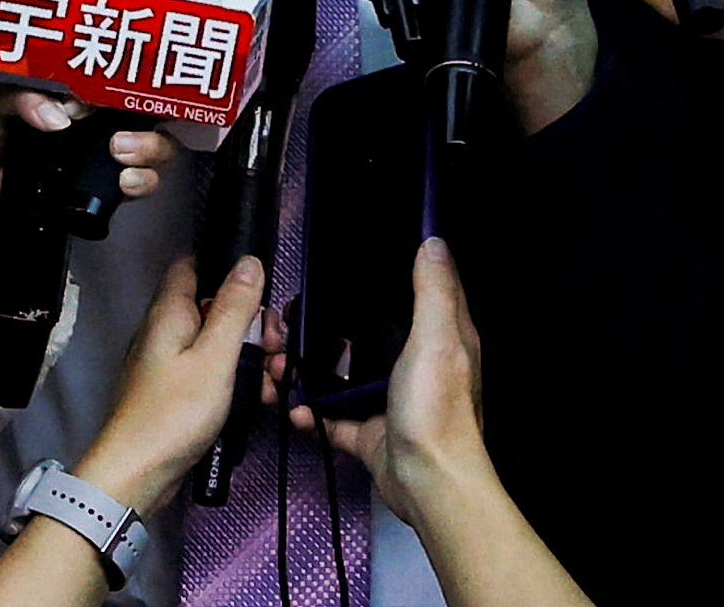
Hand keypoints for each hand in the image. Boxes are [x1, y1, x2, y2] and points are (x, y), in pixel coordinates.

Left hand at [0, 84, 171, 286]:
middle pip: (140, 109)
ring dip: (151, 149)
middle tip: (121, 132)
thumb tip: (58, 115)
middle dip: (146, 115)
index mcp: (60, 88)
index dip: (120, 77)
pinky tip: (126, 182)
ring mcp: (92, 157)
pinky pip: (133, 188)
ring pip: (149, 147)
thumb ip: (17, 96)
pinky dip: (142, 182)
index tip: (108, 88)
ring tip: (123, 154)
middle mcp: (85, 120)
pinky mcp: (93, 195)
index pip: (108, 74)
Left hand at [74, 256, 272, 515]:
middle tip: (275, 345)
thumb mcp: (215, 357)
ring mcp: (170, 360)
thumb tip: (248, 260)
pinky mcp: (177, 388)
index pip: (195, 264)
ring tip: (275, 375)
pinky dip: (236, 378)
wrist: (139, 471)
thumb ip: (234, 309)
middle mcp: (166, 328)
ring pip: (217, 341)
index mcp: (169, 310)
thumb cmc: (176, 411)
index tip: (262, 289)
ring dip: (250, 354)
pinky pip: (212, 370)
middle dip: (251, 321)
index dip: (228, 268)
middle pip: (214, 306)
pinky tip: (260, 396)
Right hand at [302, 240, 493, 521]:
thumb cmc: (437, 411)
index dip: (395, 270)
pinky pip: (330, 415)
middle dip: (334, 323)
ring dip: (313, 367)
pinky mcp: (367, 430)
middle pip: (369, 331)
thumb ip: (431, 291)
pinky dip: (310, 412)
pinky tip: (295, 406)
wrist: (426, 483)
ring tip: (284, 359)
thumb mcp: (436, 339)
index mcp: (439, 339)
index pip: (421, 292)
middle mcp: (415, 366)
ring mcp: (388, 399)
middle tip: (296, 312)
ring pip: (343, 371)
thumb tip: (434, 241)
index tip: (357, 254)